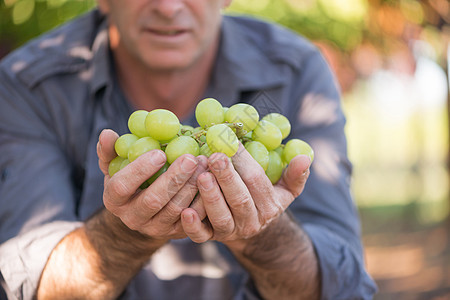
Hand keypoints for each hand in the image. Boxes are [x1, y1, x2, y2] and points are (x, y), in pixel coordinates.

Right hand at [97, 129, 207, 240]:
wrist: (145, 210)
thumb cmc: (130, 178)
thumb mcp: (117, 165)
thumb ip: (111, 150)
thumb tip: (107, 133)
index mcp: (114, 200)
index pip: (122, 187)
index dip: (140, 170)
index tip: (160, 153)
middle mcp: (132, 218)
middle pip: (153, 200)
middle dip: (174, 178)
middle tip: (191, 158)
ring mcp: (156, 228)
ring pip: (176, 210)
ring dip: (193, 187)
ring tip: (205, 164)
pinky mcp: (176, 233)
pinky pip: (194, 218)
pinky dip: (204, 199)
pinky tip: (213, 180)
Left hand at [180, 143, 310, 246]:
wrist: (248, 228)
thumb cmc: (263, 198)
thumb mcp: (284, 189)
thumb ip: (295, 175)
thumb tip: (305, 157)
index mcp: (269, 206)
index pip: (257, 182)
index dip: (244, 162)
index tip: (231, 142)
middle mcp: (251, 222)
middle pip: (239, 199)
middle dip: (227, 177)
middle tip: (215, 157)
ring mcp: (230, 232)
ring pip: (221, 217)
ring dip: (210, 196)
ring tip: (201, 175)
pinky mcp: (210, 238)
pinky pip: (201, 236)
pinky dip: (193, 226)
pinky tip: (185, 210)